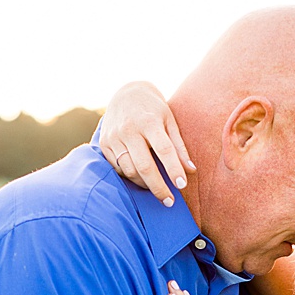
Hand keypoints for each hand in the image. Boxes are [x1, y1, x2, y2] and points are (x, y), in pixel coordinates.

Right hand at [100, 81, 194, 205]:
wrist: (126, 93)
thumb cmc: (153, 110)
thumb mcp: (170, 121)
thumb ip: (179, 146)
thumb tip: (191, 171)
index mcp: (149, 122)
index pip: (164, 150)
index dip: (174, 169)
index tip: (182, 185)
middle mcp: (128, 130)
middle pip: (144, 166)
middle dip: (158, 187)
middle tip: (169, 202)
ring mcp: (113, 137)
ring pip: (129, 170)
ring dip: (144, 184)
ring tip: (157, 189)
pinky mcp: (104, 143)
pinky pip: (118, 167)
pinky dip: (131, 176)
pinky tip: (141, 178)